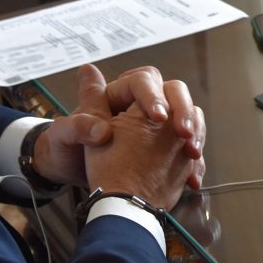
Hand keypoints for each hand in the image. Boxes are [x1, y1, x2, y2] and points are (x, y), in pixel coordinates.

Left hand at [33, 65, 206, 189]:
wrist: (75, 181)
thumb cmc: (68, 152)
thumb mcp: (66, 136)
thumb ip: (78, 120)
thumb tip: (95, 114)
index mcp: (117, 95)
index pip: (142, 81)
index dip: (153, 95)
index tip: (158, 118)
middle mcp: (141, 106)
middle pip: (174, 92)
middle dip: (182, 111)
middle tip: (184, 134)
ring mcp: (159, 127)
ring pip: (188, 117)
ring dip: (196, 134)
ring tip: (193, 156)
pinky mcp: (168, 148)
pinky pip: (189, 147)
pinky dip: (194, 162)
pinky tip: (191, 178)